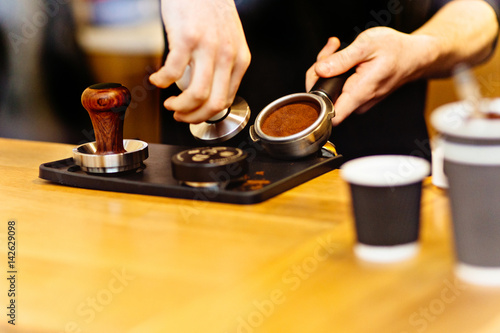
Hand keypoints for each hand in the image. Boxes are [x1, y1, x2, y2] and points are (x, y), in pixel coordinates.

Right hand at [149, 0, 250, 123]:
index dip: (206, 114)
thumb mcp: (229, 41)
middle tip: (180, 116)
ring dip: (179, 106)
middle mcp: (227, 56)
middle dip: (194, 117)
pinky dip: (162, 82)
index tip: (193, 114)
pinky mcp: (187, 38)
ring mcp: (207, 47)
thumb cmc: (211, 11)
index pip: (226, 100)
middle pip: (214, 104)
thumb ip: (224, 65)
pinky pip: (173, 72)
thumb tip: (211, 91)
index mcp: (240, 59)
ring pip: (196, 94)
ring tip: (169, 103)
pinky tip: (157, 79)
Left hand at [306, 28, 434, 125]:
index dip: (315, 100)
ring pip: (330, 90)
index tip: (317, 78)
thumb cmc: (396, 50)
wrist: (414, 56)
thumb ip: (341, 60)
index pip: (329, 115)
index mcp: (359, 92)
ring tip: (338, 49)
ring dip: (328, 68)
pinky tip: (344, 58)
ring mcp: (359, 101)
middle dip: (320, 71)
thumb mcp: (367, 46)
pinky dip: (337, 71)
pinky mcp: (358, 97)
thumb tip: (320, 70)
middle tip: (331, 51)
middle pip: (324, 97)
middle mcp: (359, 102)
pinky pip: (339, 88)